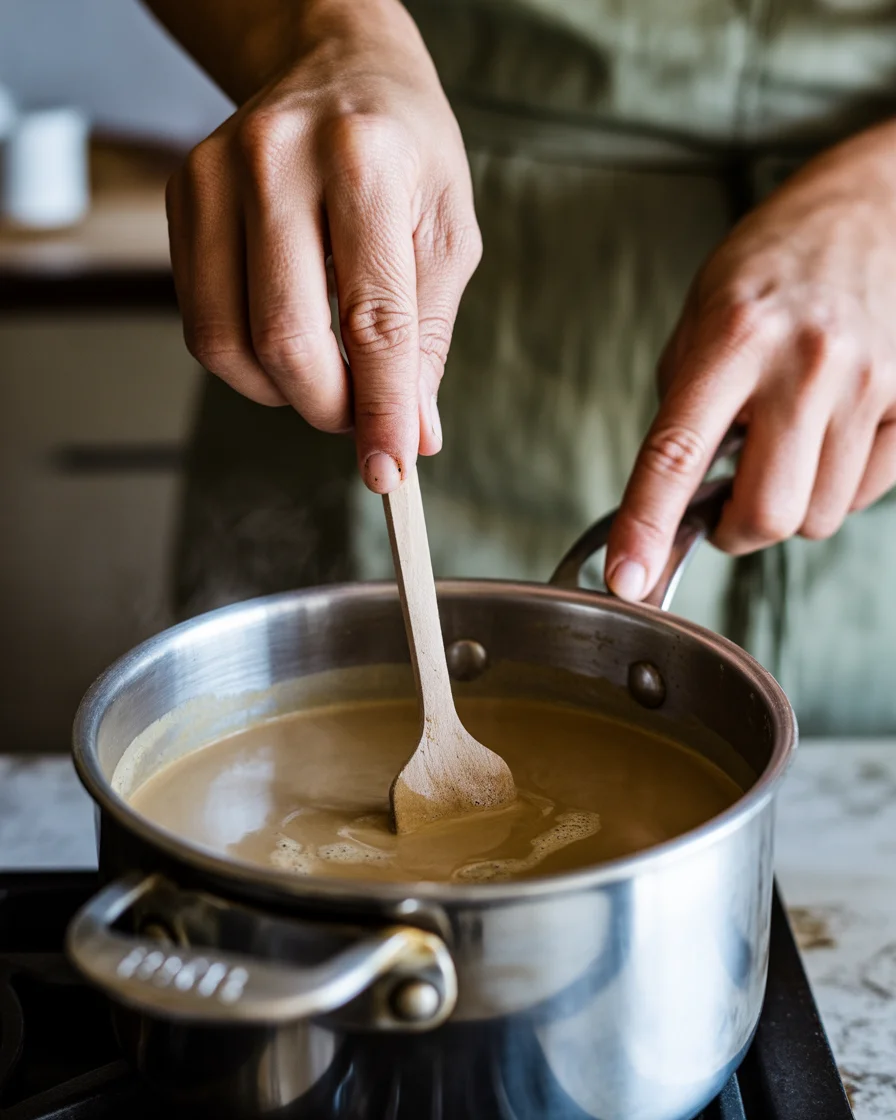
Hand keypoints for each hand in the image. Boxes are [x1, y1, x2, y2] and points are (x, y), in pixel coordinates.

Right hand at [164, 0, 480, 491]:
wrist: (338, 68)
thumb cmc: (405, 153)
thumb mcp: (447, 235)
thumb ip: (424, 339)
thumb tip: (412, 435)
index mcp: (365, 161)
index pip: (374, 321)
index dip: (381, 411)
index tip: (389, 470)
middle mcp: (277, 161)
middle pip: (287, 340)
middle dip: (329, 407)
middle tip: (360, 419)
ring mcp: (215, 176)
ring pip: (230, 343)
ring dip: (283, 392)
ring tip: (327, 374)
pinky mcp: (182, 198)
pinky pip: (203, 323)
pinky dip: (249, 362)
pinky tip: (288, 338)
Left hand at [606, 122, 895, 600]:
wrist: (875, 209)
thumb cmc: (774, 267)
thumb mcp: (702, 317)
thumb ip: (686, 407)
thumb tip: (673, 500)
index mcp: (733, 338)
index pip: (676, 453)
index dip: (646, 525)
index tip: (628, 577)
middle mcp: (805, 363)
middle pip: (765, 514)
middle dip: (736, 531)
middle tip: (728, 502)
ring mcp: (869, 382)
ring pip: (817, 516)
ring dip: (790, 501)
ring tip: (789, 438)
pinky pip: (865, 494)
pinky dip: (839, 484)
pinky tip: (833, 431)